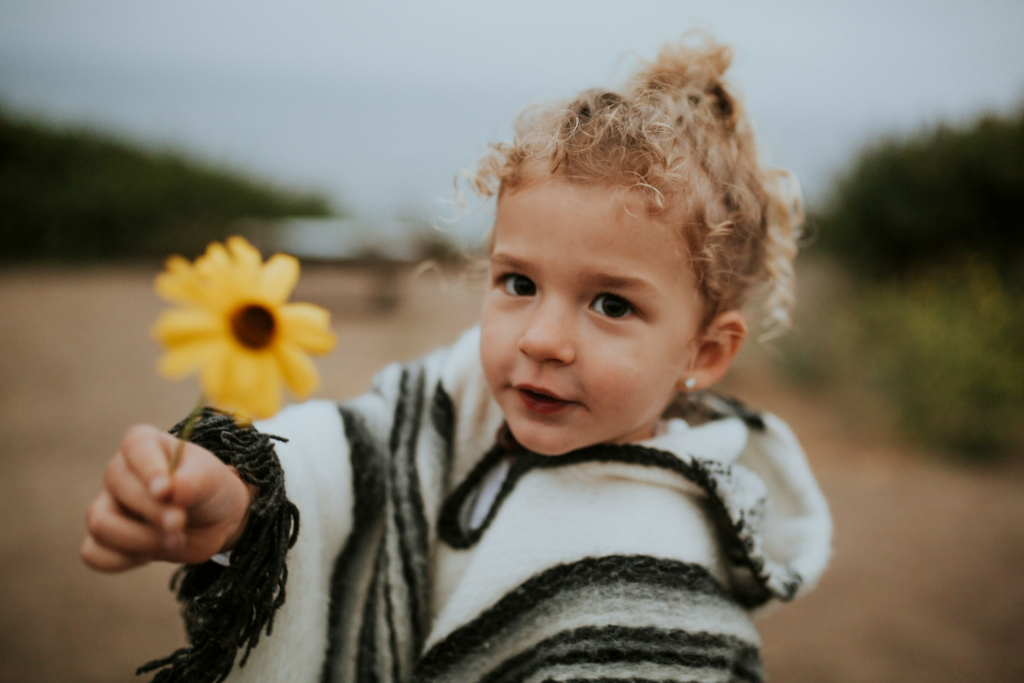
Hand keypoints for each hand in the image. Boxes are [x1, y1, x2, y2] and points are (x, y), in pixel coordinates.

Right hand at [80, 424, 254, 571]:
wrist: (215, 519)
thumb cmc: (209, 488)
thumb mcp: (212, 480)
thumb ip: (192, 482)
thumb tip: (171, 490)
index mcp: (145, 444)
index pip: (136, 446)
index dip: (148, 468)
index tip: (165, 491)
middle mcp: (119, 471)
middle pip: (118, 486)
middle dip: (152, 510)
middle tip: (179, 523)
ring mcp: (106, 504)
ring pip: (100, 522)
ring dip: (137, 539)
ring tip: (174, 541)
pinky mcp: (104, 538)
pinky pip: (94, 553)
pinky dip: (120, 560)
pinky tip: (149, 555)